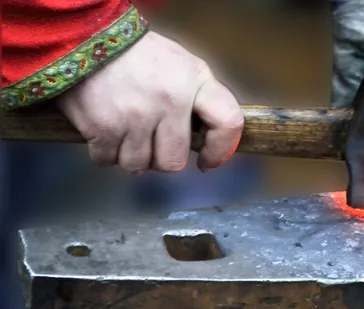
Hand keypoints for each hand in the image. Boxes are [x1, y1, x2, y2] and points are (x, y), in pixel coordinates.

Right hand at [56, 31, 243, 173]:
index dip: (221, 150)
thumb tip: (206, 141)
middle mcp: (169, 101)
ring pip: (139, 166)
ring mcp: (136, 117)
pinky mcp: (103, 128)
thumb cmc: (138, 56)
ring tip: (125, 130)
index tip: (206, 161)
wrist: (83, 35)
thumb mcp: (181, 64)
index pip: (228, 123)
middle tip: (150, 139)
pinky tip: (105, 129)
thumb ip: (199, 98)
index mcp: (194, 81)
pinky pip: (108, 161)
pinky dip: (104, 151)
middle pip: (173, 162)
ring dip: (130, 155)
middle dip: (161, 157)